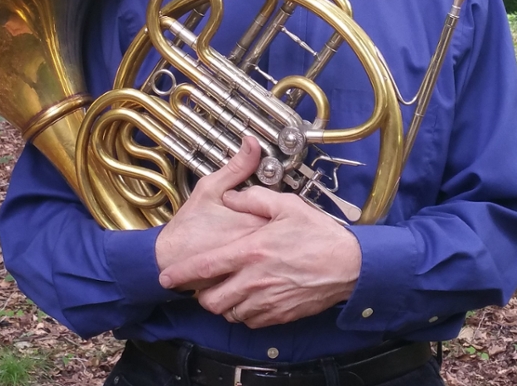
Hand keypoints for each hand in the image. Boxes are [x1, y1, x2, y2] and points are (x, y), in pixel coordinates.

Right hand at [154, 137, 268, 287]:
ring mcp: (253, 266)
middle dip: (283, 222)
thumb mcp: (210, 189)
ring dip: (276, 241)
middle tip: (278, 216)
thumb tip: (252, 144)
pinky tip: (259, 252)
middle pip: (284, 231)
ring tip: (270, 235)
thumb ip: (236, 167)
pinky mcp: (247, 280)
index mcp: (251, 222)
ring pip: (277, 250)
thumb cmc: (188, 227)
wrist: (168, 260)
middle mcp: (256, 246)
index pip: (283, 209)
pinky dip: (266, 258)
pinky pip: (266, 267)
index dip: (283, 201)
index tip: (279, 197)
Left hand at [159, 185, 361, 327]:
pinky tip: (251, 297)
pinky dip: (243, 313)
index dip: (181, 274)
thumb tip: (231, 196)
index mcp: (251, 251)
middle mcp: (254, 280)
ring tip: (229, 288)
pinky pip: (250, 321)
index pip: (206, 268)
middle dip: (202, 294)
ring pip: (229, 313)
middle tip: (205, 283)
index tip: (166, 277)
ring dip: (223, 304)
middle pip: (211, 300)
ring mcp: (267, 301)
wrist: (349, 265)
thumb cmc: (319, 234)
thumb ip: (254, 198)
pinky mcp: (279, 315)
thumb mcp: (286, 205)